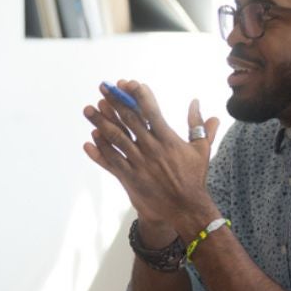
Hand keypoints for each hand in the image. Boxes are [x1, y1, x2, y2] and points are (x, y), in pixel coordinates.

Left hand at [83, 80, 220, 234]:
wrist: (184, 208)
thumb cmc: (194, 177)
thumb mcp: (201, 150)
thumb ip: (198, 125)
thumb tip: (196, 102)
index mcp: (168, 139)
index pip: (150, 111)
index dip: (138, 95)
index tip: (127, 83)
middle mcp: (151, 149)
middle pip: (129, 120)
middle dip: (114, 102)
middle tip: (103, 88)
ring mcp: (138, 163)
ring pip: (116, 138)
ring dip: (101, 122)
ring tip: (89, 109)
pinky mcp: (130, 178)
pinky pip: (111, 161)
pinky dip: (100, 150)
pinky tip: (91, 138)